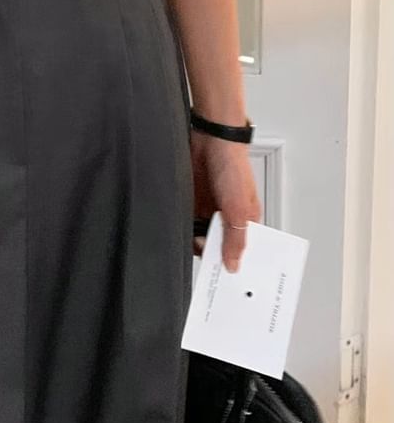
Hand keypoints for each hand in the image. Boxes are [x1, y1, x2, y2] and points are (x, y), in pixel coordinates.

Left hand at [191, 130, 261, 271]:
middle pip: (217, 247)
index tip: (225, 282)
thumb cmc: (233, 166)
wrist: (210, 140)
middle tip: (205, 271)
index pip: (240, 250)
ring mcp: (207, 212)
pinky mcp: (191, 205)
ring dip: (194, 243)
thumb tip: (233, 265)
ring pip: (199, 237)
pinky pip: (185, 224)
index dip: (233, 264)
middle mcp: (226, 219)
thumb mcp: (238, 208)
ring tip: (191, 248)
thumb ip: (235, 238)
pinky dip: (182, 231)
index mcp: (245, 221)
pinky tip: (178, 235)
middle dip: (212, 257)